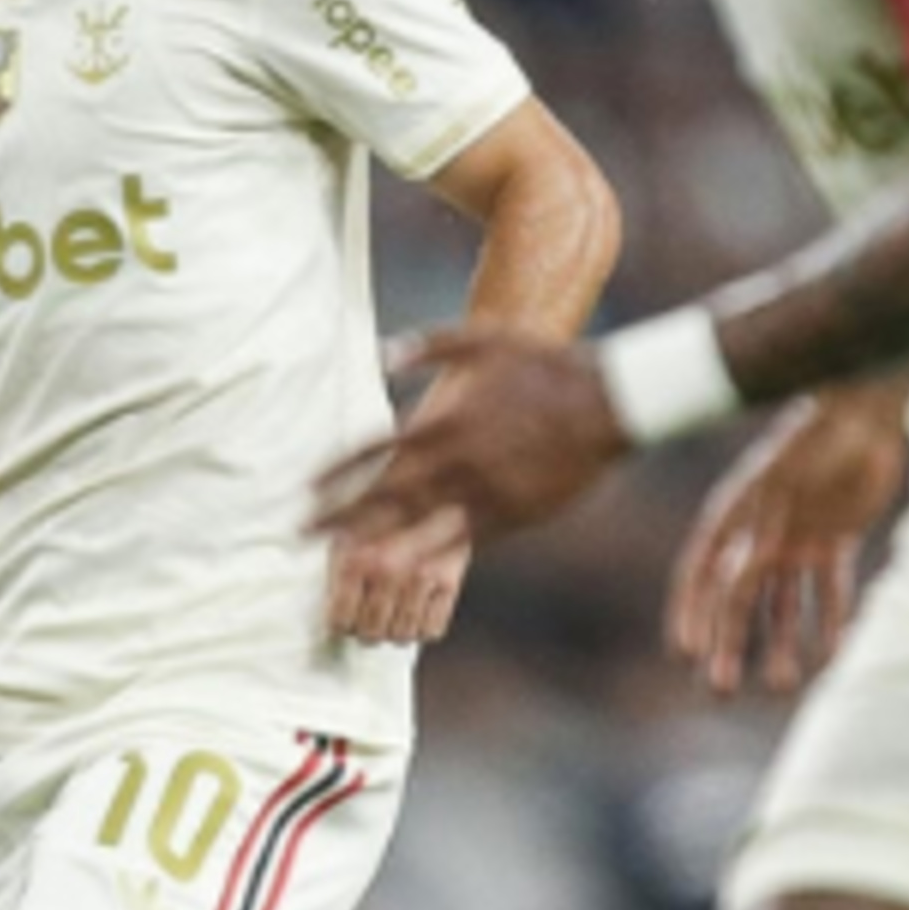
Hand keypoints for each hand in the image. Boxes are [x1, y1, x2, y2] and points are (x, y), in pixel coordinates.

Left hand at [311, 326, 624, 547]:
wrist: (609, 403)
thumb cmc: (545, 365)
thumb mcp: (483, 339)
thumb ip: (428, 345)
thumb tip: (381, 353)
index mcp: (444, 421)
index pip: (374, 450)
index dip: (336, 471)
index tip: (304, 489)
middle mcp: (457, 462)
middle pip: (384, 495)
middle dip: (339, 516)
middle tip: (299, 536)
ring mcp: (484, 493)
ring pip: (418, 526)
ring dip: (376, 545)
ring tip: (342, 567)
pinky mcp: (511, 516)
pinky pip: (462, 541)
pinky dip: (431, 556)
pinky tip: (406, 570)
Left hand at [326, 504, 472, 645]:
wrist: (434, 482)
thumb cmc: (385, 509)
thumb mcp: (347, 531)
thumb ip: (335, 573)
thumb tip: (330, 618)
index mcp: (354, 557)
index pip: (340, 621)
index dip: (342, 625)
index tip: (345, 622)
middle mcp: (386, 570)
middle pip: (370, 634)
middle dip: (367, 631)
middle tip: (369, 622)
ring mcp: (420, 577)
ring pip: (401, 636)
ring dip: (395, 632)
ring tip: (393, 616)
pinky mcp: (450, 580)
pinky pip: (432, 630)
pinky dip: (423, 628)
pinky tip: (417, 612)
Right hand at [666, 386, 908, 696]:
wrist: (865, 410)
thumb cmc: (812, 441)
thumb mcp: (776, 490)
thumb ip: (757, 536)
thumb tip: (733, 588)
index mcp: (732, 517)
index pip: (700, 576)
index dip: (691, 615)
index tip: (686, 656)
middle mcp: (759, 532)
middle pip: (737, 601)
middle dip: (728, 645)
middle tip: (721, 690)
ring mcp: (797, 537)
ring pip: (784, 604)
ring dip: (781, 643)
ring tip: (783, 684)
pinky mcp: (835, 537)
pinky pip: (830, 589)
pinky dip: (832, 620)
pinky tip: (834, 653)